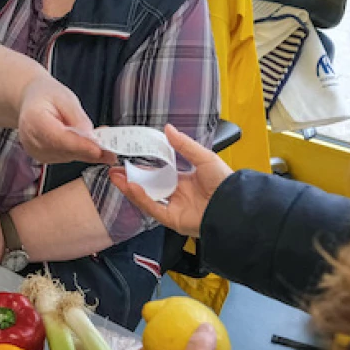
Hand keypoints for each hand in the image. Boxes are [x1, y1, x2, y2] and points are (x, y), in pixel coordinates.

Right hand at [16, 75, 106, 164]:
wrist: (31, 99)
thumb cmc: (46, 95)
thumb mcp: (65, 97)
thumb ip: (78, 118)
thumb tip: (91, 137)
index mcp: (34, 120)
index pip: (59, 138)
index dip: (80, 146)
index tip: (99, 149)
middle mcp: (32, 140)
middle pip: (64, 151)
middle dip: (89, 151)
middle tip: (111, 151)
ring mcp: (36, 151)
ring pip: (67, 157)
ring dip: (86, 152)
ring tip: (104, 144)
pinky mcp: (43, 157)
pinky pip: (66, 158)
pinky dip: (80, 152)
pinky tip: (90, 146)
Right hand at [108, 124, 231, 236]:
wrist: (234, 204)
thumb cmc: (225, 182)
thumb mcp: (203, 157)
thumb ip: (184, 145)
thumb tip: (168, 129)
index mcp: (185, 181)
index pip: (159, 175)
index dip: (143, 168)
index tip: (129, 160)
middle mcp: (178, 196)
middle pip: (149, 188)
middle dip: (131, 179)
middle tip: (115, 170)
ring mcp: (175, 209)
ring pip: (147, 199)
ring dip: (131, 189)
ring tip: (116, 177)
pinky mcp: (173, 220)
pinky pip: (154, 209)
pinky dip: (142, 199)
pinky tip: (132, 187)